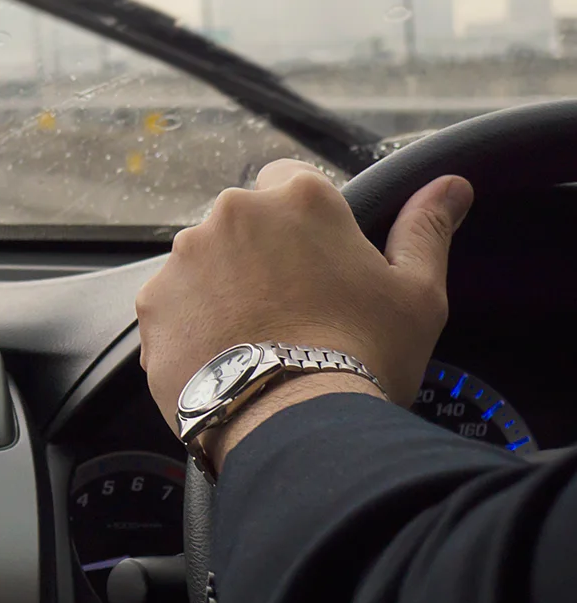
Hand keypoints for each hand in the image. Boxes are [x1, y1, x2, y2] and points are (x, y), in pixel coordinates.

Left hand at [136, 159, 474, 447]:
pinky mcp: (153, 302)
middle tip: (295, 310)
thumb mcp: (416, 292)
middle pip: (244, 224)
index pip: (290, 180)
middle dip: (262, 256)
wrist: (295, 422)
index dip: (304, 222)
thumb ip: (425, 229)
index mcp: (296, 198)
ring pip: (205, 263)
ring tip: (260, 340)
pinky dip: (194, 325)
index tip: (316, 260)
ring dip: (224, 289)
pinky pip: (174, 305)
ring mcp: (184, 257)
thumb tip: (449, 187)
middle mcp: (232, 214)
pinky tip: (227, 358)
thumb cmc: (364, 354)